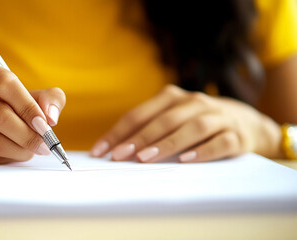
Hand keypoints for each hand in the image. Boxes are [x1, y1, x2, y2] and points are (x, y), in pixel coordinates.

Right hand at [0, 60, 65, 163]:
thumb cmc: (3, 106)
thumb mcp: (27, 95)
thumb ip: (48, 99)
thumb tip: (51, 116)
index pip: (4, 82)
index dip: (28, 105)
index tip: (45, 125)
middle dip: (27, 135)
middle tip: (43, 146)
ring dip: (15, 151)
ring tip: (28, 152)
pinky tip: (7, 156)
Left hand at [90, 85, 281, 162]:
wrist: (246, 122)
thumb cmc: (196, 122)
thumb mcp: (172, 118)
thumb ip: (147, 129)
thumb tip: (114, 149)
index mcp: (173, 97)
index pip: (139, 114)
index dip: (118, 132)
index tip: (100, 151)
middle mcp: (195, 103)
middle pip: (164, 120)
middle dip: (139, 138)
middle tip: (119, 156)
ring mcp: (218, 117)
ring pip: (191, 128)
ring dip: (167, 143)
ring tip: (146, 158)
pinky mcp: (236, 135)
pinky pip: (220, 142)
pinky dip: (203, 151)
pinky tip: (186, 160)